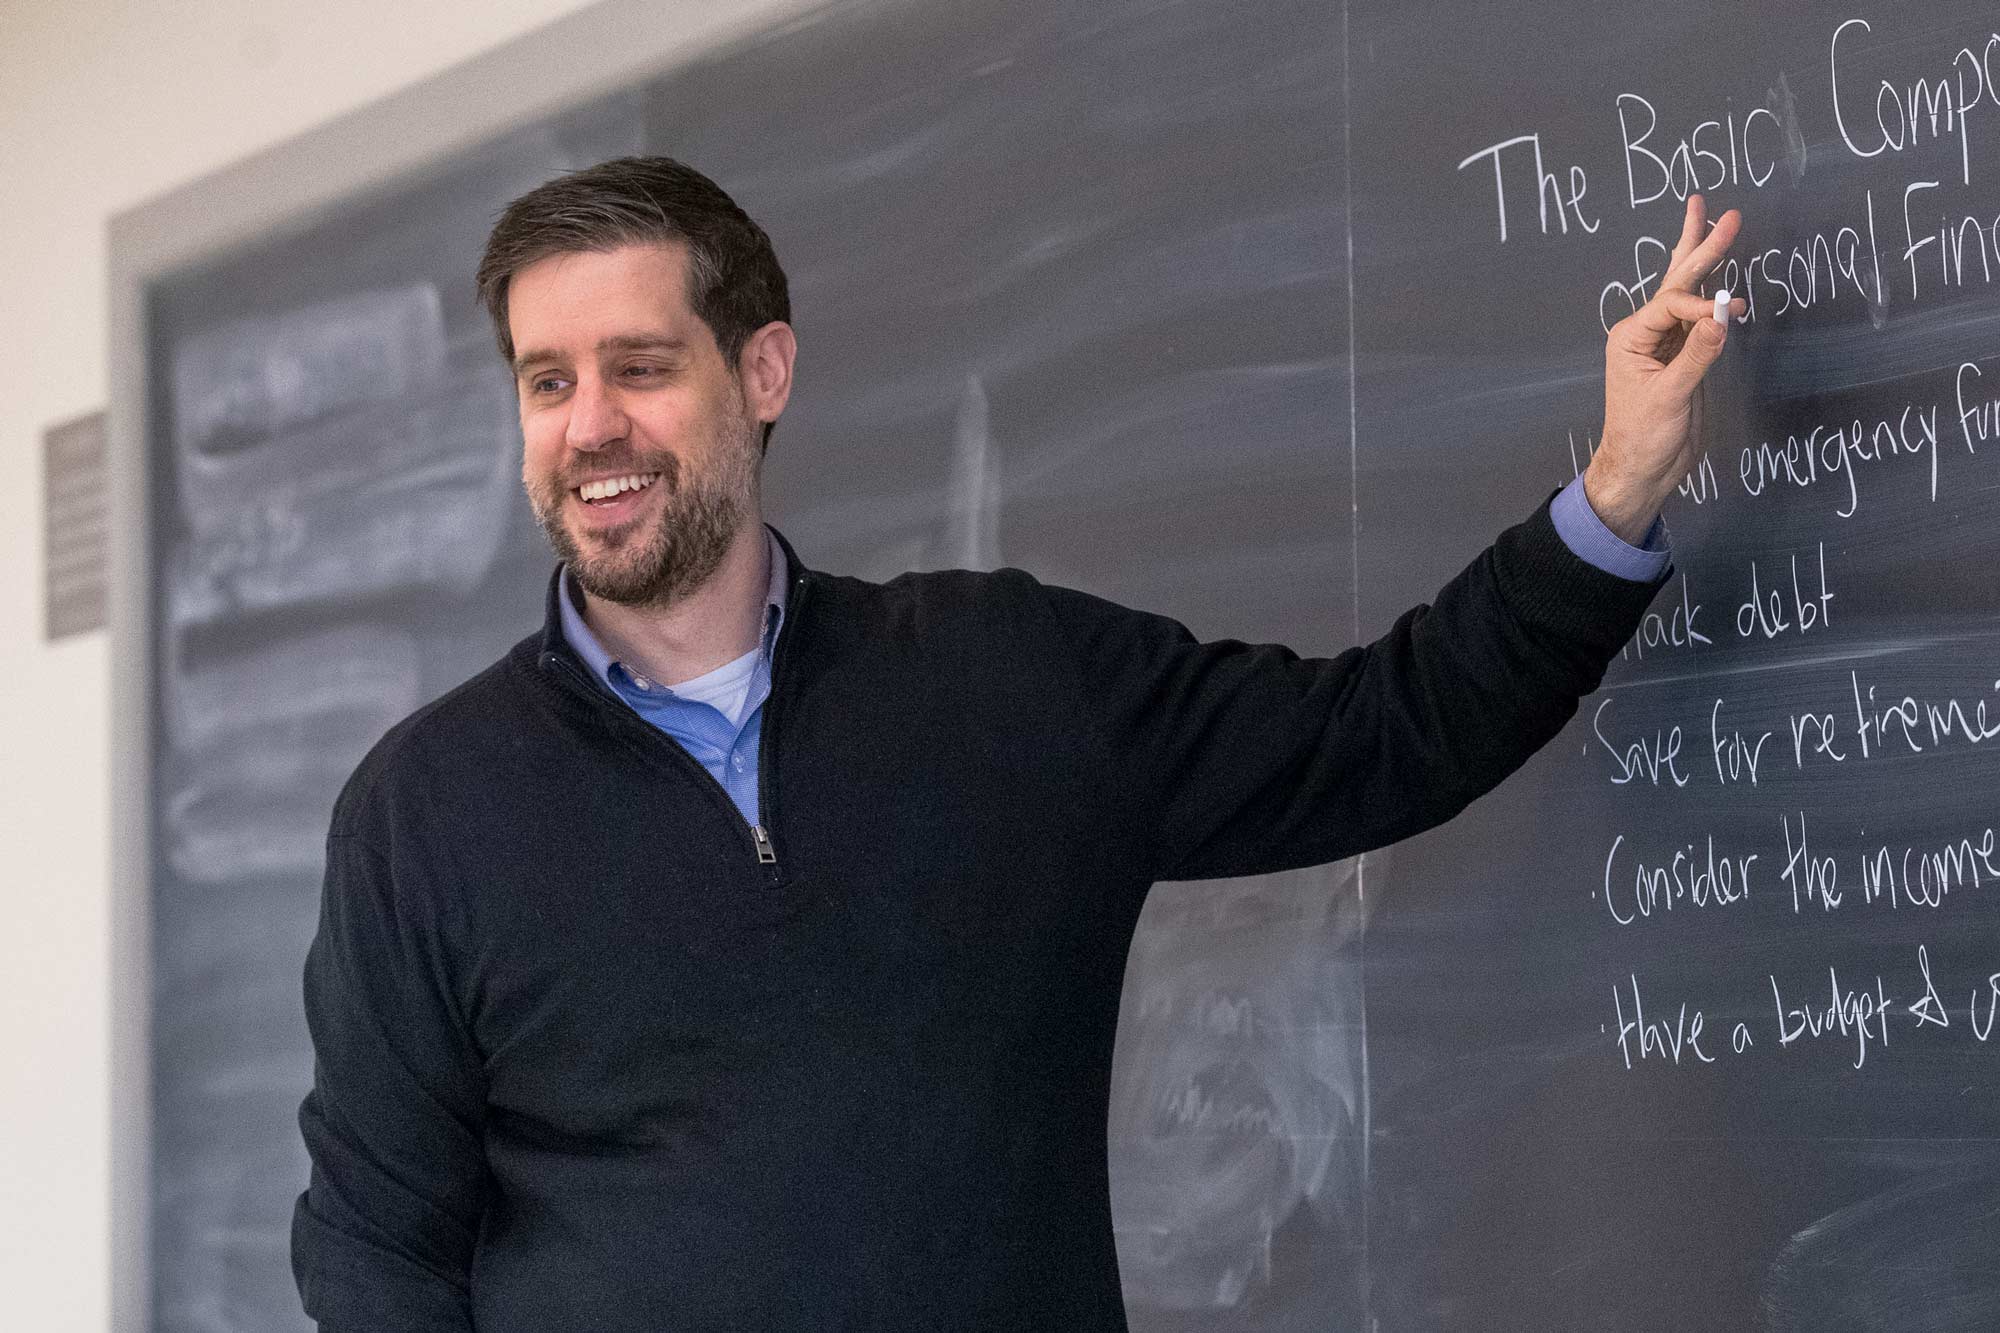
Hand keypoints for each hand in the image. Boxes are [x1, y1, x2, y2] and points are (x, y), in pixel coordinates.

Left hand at [1586, 194, 1745, 542]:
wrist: (1643, 469)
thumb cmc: (1643, 437)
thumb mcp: (1669, 397)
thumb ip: (1696, 357)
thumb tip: (1722, 318)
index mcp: (1631, 338)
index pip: (1672, 303)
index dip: (1701, 306)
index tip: (1728, 319)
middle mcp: (1645, 334)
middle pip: (1677, 282)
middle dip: (1699, 246)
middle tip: (1717, 209)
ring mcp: (1665, 344)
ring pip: (1687, 294)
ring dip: (1703, 260)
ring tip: (1715, 224)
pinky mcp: (1683, 358)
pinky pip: (1699, 318)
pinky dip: (1711, 294)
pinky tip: (1716, 275)